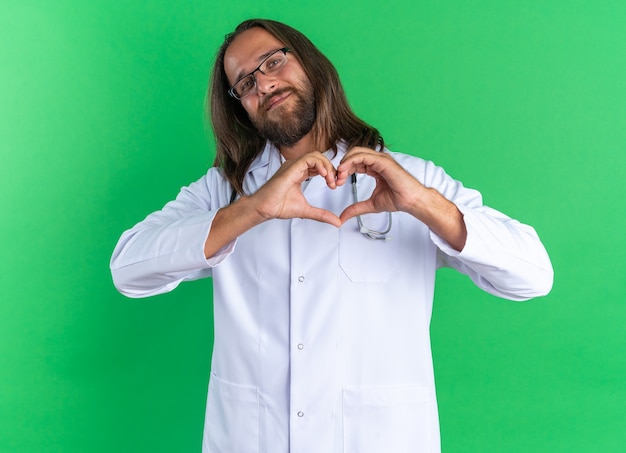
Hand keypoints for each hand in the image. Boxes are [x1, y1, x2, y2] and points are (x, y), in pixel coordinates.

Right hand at [251, 151, 341, 226]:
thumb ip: (322, 214)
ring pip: (316, 156)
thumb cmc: (278, 206)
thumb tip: (337, 222)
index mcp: (299, 173)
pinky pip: (309, 158)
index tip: (334, 185)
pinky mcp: (291, 167)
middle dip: (331, 169)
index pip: (319, 166)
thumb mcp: (307, 210)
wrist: (265, 208)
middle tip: (335, 183)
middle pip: (320, 159)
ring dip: (327, 167)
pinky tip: (324, 175)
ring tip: (330, 180)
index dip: (330, 173)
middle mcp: (296, 167)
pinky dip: (320, 164)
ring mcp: (293, 165)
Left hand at [336, 146, 466, 250]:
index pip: (355, 162)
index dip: (344, 170)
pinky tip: (345, 171)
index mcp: (375, 167)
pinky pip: (363, 155)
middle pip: (353, 154)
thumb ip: (356, 208)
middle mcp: (378, 160)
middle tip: (336, 179)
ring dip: (345, 162)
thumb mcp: (371, 204)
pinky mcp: (383, 161)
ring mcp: (381, 159)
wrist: (411, 201)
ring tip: (339, 175)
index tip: (337, 182)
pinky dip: (351, 161)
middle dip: (342, 166)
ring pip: (356, 152)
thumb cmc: (398, 199)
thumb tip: (342, 217)